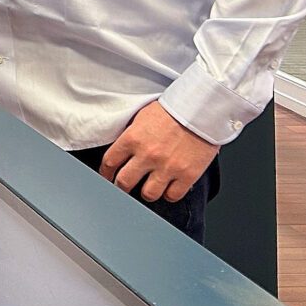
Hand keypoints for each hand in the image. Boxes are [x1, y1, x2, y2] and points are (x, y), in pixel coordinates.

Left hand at [100, 102, 217, 203]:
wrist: (200, 110)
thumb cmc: (172, 111)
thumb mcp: (142, 118)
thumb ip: (130, 136)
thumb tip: (121, 151)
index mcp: (132, 138)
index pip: (109, 162)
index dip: (105, 172)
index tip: (107, 176)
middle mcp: (147, 155)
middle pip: (124, 182)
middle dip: (122, 186)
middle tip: (125, 186)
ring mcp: (167, 167)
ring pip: (148, 194)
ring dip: (147, 192)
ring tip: (149, 186)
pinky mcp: (187, 174)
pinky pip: (172, 195)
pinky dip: (169, 194)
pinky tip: (169, 187)